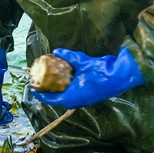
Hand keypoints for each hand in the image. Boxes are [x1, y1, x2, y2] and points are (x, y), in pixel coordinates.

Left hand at [31, 47, 145, 108]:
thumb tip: (56, 51)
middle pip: (57, 98)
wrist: (120, 76)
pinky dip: (68, 86)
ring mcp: (85, 99)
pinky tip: (68, 76)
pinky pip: (75, 93)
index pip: (50, 99)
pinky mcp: (91, 95)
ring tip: (52, 78)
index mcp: (71, 98)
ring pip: (67, 95)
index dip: (40, 94)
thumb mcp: (81, 61)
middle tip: (41, 80)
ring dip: (59, 88)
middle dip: (49, 89)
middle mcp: (77, 101)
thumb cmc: (100, 72)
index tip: (33, 87)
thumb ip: (68, 56)